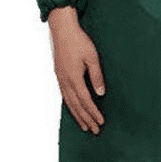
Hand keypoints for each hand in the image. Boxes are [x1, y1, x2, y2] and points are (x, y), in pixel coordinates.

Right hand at [48, 8, 105, 134]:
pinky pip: (65, 97)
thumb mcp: (92, 57)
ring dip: (78, 116)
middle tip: (94, 130)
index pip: (86, 101)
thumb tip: (100, 94)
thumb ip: (96, 76)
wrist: (62, 31)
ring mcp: (61, 80)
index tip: (101, 122)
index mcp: (74, 79)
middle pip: (77, 106)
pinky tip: (74, 110)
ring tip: (85, 126)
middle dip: (86, 119)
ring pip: (69, 103)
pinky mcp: (59, 76)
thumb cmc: (79, 42)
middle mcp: (66, 82)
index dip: (93, 113)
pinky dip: (71, 107)